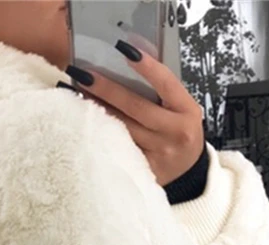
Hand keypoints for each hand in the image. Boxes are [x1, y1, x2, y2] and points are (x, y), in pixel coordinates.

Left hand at [68, 38, 204, 186]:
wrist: (188, 171)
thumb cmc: (179, 133)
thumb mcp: (180, 109)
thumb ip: (160, 91)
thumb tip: (126, 62)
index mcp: (186, 111)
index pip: (166, 83)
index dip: (146, 67)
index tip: (124, 49)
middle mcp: (174, 132)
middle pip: (136, 107)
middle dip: (108, 89)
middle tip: (84, 75)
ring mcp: (159, 153)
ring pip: (123, 129)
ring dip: (99, 111)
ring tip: (80, 95)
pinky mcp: (144, 170)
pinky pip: (119, 149)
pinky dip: (102, 135)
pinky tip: (86, 123)